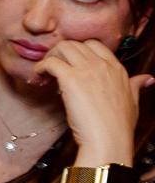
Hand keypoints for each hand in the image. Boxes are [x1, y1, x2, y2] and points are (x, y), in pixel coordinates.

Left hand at [36, 39, 152, 162]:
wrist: (109, 138)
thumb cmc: (119, 125)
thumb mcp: (133, 101)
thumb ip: (136, 86)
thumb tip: (147, 78)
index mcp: (117, 68)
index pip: (94, 44)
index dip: (78, 52)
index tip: (70, 65)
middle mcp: (102, 64)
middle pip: (75, 44)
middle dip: (60, 53)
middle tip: (53, 69)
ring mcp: (87, 70)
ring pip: (62, 48)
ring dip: (50, 57)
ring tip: (45, 73)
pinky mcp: (71, 79)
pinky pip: (50, 63)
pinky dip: (40, 67)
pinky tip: (38, 78)